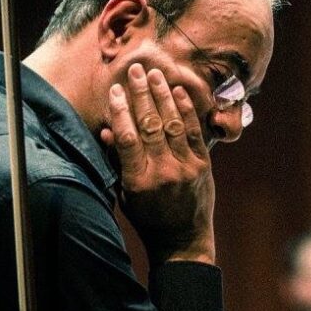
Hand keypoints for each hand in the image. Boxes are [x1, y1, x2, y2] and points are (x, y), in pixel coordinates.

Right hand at [100, 62, 214, 263]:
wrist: (183, 240)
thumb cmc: (148, 218)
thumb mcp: (126, 194)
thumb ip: (118, 162)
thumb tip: (107, 130)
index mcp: (139, 180)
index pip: (127, 138)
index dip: (120, 111)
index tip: (116, 90)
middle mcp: (163, 171)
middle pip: (150, 124)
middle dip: (142, 94)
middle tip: (136, 70)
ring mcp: (186, 167)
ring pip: (173, 124)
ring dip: (163, 96)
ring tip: (155, 75)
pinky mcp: (203, 165)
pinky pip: (194, 132)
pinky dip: (186, 111)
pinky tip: (178, 92)